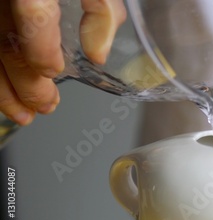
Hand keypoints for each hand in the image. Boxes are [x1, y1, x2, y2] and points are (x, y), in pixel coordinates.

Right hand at [0, 0, 124, 124]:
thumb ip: (101, 11)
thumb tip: (98, 54)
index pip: (34, 15)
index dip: (41, 48)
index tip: (53, 71)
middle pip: (8, 42)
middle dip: (27, 83)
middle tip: (46, 105)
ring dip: (5, 88)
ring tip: (23, 114)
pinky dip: (0, 75)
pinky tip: (8, 94)